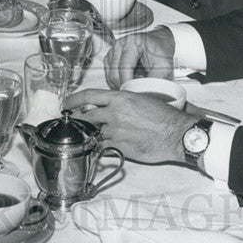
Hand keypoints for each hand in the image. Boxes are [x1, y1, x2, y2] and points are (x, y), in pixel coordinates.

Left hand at [64, 89, 192, 163]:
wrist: (176, 134)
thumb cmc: (164, 116)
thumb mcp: (141, 100)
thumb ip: (122, 102)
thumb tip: (110, 106)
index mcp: (120, 98)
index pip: (89, 96)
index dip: (74, 99)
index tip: (66, 103)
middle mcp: (115, 114)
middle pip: (86, 117)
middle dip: (76, 120)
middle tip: (71, 123)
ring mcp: (116, 132)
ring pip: (94, 133)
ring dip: (91, 135)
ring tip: (90, 136)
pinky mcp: (120, 147)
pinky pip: (103, 147)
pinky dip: (101, 146)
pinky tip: (102, 146)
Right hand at [104, 27, 174, 88]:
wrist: (159, 42)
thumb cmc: (162, 51)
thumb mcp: (165, 65)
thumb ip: (156, 80)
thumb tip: (145, 94)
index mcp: (131, 44)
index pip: (124, 68)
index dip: (128, 84)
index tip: (135, 95)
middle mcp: (119, 45)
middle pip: (114, 74)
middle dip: (125, 87)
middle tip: (138, 93)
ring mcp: (113, 51)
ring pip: (110, 77)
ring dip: (121, 85)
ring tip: (136, 85)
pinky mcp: (110, 58)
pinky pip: (109, 76)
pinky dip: (118, 83)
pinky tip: (130, 81)